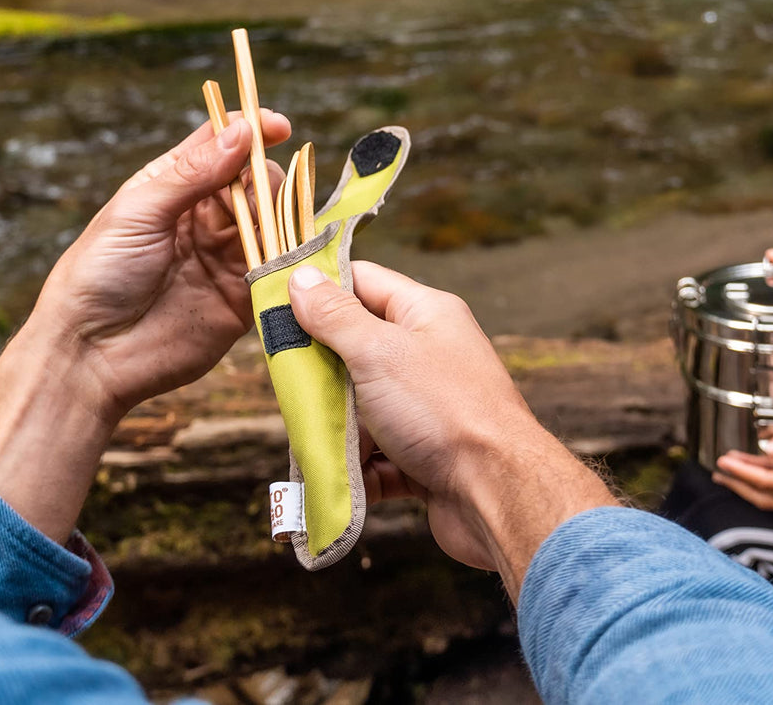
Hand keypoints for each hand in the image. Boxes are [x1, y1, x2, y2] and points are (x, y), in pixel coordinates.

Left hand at [26, 112, 291, 420]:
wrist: (92, 355)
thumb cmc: (98, 275)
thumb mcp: (139, 211)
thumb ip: (193, 173)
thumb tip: (242, 131)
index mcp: (173, 188)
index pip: (221, 147)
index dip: (251, 131)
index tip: (278, 126)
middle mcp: (205, 218)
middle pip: (256, 182)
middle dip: (265, 179)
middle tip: (257, 195)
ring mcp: (227, 257)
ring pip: (274, 221)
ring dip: (280, 216)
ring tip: (267, 226)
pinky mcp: (244, 297)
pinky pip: (279, 269)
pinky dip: (289, 257)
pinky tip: (286, 252)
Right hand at [288, 261, 618, 599]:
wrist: (498, 493)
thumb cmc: (444, 411)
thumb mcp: (379, 352)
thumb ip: (336, 317)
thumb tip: (301, 278)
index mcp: (426, 315)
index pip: (364, 283)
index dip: (319, 290)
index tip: (274, 305)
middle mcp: (430, 356)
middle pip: (356, 350)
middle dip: (320, 373)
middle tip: (288, 385)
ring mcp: (428, 408)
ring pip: (363, 409)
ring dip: (338, 428)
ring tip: (314, 441)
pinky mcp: (426, 457)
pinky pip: (378, 457)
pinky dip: (360, 469)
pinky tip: (346, 479)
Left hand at [713, 419, 772, 520]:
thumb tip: (768, 444)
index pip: (767, 483)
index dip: (742, 472)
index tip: (722, 461)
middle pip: (766, 498)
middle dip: (740, 483)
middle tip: (718, 469)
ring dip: (753, 485)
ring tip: (732, 469)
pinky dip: (771, 485)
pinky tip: (762, 471)